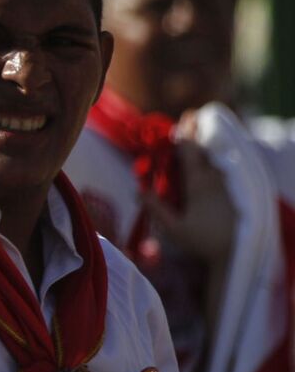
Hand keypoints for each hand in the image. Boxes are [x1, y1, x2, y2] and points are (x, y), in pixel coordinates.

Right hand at [143, 123, 236, 265]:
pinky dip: (212, 164)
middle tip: (190, 118)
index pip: (191, 154)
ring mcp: (225, 187)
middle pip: (204, 152)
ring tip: (196, 141)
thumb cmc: (201, 241)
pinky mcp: (231, 195)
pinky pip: (220, 172)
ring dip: (204, 150)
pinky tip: (208, 166)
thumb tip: (139, 190)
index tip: (185, 118)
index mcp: (199, 185)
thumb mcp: (174, 228)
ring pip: (214, 162)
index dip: (186, 135)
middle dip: (197, 136)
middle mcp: (214, 181)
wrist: (233, 253)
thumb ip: (157, 209)